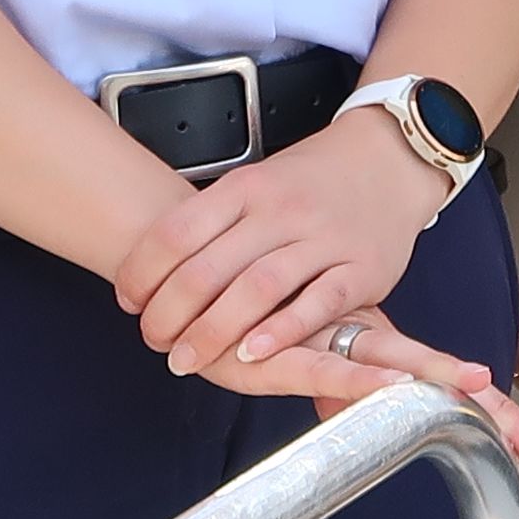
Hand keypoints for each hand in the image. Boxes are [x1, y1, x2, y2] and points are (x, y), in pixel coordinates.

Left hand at [111, 121, 448, 381]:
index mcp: (247, 186)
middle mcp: (282, 210)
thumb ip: (212, 223)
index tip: (128, 300)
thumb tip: (150, 272)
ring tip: (188, 359)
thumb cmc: (313, 180)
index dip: (143, 273)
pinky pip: (317, 304)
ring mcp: (324, 239)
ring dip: (214, 332)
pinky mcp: (362, 268)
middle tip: (153, 341)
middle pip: (209, 269)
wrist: (389, 159)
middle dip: (169, 315)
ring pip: (258, 289)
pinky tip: (252, 353)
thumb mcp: (256, 183)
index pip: (177, 232)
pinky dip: (281, 332)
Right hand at [252, 310, 518, 458]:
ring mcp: (331, 338)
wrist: (196, 268)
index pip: (438, 378)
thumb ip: (336, 390)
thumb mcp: (305, 358)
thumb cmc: (255, 315)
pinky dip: (358, 378)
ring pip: (395, 364)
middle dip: (485, 409)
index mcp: (371, 341)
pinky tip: (386, 386)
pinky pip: (328, 366)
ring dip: (437, 382)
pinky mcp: (289, 349)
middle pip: (436, 375)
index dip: (484, 409)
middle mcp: (362, 336)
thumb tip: (349, 417)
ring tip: (480, 395)